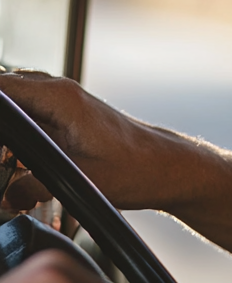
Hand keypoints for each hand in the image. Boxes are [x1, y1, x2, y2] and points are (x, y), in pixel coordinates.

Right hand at [0, 71, 189, 211]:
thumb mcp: (81, 181)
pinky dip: (18, 131)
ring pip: (15, 103)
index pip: (0, 88)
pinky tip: (19, 159)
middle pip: (3, 92)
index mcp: (59, 97)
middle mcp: (59, 91)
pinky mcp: (66, 114)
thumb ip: (36, 186)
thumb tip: (9, 195)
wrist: (164, 166)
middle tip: (4, 158)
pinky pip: (29, 112)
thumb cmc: (134, 169)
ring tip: (11, 160)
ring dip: (7, 127)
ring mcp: (63, 100)